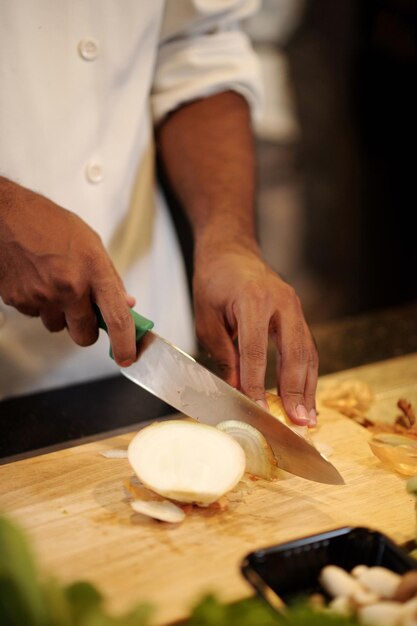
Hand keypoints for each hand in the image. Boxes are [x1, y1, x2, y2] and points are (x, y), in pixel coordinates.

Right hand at [0, 178, 135, 365]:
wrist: (7, 215)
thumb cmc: (48, 223)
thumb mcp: (91, 244)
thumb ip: (110, 278)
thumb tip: (125, 303)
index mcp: (93, 271)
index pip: (117, 318)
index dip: (125, 344)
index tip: (127, 356)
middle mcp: (69, 287)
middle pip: (84, 335)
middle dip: (87, 329)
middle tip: (84, 312)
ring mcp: (42, 296)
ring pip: (57, 327)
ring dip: (60, 315)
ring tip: (54, 284)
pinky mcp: (19, 301)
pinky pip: (36, 315)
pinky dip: (39, 304)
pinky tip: (36, 280)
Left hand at [193, 244, 317, 425]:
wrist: (230, 251)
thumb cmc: (214, 282)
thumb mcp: (207, 319)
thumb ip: (225, 354)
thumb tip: (238, 390)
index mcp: (253, 300)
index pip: (256, 352)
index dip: (257, 385)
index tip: (259, 412)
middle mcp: (281, 302)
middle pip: (294, 353)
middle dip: (296, 391)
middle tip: (299, 422)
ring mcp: (294, 306)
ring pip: (307, 352)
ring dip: (308, 387)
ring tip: (308, 417)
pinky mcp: (298, 313)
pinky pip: (306, 346)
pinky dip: (307, 373)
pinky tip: (306, 395)